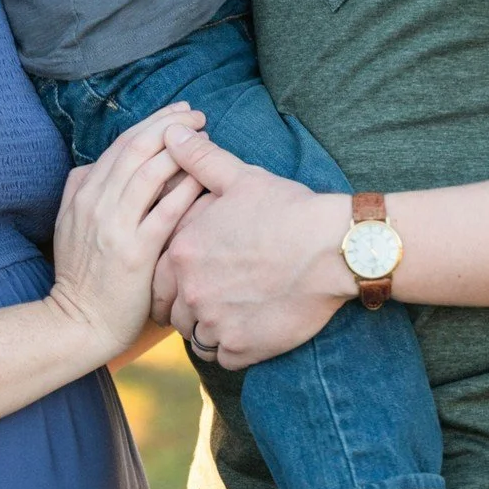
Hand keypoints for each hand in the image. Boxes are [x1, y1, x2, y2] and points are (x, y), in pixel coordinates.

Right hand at [50, 106, 203, 362]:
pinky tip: (205, 178)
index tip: (179, 113)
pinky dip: (185, 189)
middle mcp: (96, 202)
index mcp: (83, 192)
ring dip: (181, 151)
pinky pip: (165, 211)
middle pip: (137, 148)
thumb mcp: (69, 223)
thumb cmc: (82, 274)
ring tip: (206, 140)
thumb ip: (83, 189)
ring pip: (150, 172)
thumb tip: (102, 162)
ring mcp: (115, 227)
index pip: (122, 143)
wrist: (77, 323)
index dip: (153, 122)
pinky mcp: (135, 253)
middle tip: (198, 116)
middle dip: (171, 126)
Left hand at [158, 124, 352, 368]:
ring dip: (207, 329)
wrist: (333, 248)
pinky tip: (248, 330)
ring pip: (195, 337)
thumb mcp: (240, 178)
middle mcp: (190, 290)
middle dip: (185, 307)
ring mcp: (215, 322)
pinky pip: (221, 358)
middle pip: (172, 312)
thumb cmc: (288, 209)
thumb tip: (171, 131)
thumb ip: (199, 159)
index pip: (155, 278)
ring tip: (232, 313)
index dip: (170, 279)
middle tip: (211, 299)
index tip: (191, 277)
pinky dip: (230, 349)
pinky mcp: (241, 348)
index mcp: (182, 250)